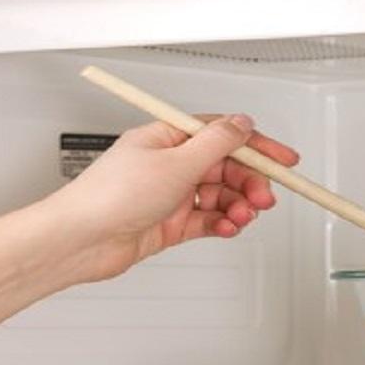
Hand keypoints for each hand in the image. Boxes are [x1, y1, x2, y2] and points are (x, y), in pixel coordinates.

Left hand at [44, 114, 298, 283]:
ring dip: (237, 205)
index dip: (257, 146)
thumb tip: (242, 123)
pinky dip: (222, 224)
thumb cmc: (109, 196)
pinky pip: (207, 220)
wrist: (80, 241)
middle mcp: (169, 164)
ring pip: (220, 196)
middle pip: (226, 167)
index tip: (284, 159)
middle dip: (250, 182)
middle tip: (264, 197)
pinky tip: (228, 227)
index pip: (223, 135)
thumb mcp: (175, 162)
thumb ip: (216, 143)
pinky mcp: (169, 224)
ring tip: (243, 216)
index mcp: (167, 138)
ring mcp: (170, 195)